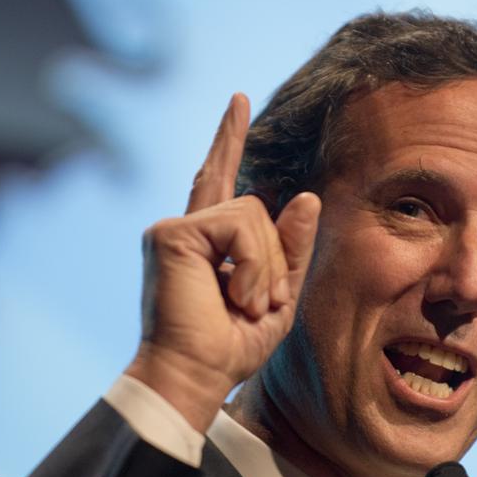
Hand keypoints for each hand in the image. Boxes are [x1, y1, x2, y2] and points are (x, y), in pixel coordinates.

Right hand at [125, 93, 320, 431]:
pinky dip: (253, 264)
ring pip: (253, 213)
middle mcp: (187, 229)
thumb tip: (305, 196)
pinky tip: (238, 295)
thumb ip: (291, 247)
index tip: (239, 100)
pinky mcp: (171, 234)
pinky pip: (239, 225)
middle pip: (252, 203)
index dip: (229, 139)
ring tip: (248, 305)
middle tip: (256, 305)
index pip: (220, 179)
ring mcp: (175, 229)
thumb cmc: (233, 345)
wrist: (197, 375)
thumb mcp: (279, 294)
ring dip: (267, 266)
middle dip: (271, 255)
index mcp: (207, 243)